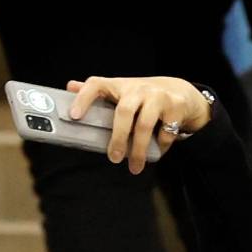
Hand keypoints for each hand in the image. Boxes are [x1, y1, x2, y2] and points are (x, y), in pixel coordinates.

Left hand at [66, 75, 212, 173]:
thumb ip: (98, 92)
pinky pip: (165, 133)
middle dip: (118, 137)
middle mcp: (138, 89)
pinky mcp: (175, 108)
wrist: (181, 93)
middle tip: (114, 158)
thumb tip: (70, 87)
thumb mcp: (122, 92)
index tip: (75, 116)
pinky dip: (160, 148)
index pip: (97, 84)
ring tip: (135, 167)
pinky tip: (155, 155)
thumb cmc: (145, 97)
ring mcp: (158, 97)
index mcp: (120, 86)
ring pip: (145, 125)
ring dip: (138, 150)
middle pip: (125, 111)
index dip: (84, 98)